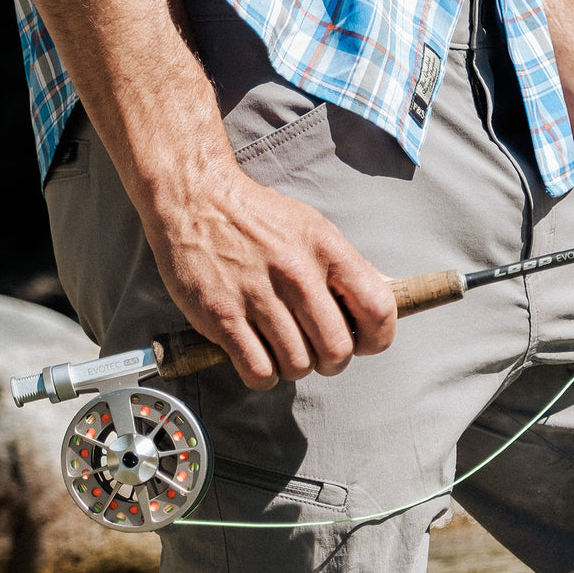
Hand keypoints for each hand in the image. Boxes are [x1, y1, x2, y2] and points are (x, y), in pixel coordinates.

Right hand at [145, 164, 396, 389]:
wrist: (192, 196)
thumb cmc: (257, 219)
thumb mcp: (313, 229)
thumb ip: (346, 269)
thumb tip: (381, 305)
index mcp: (326, 248)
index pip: (377, 310)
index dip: (375, 339)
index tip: (361, 343)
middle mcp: (295, 271)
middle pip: (337, 350)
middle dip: (331, 362)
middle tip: (315, 351)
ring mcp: (257, 294)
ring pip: (298, 366)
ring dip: (293, 367)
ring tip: (280, 347)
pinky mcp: (222, 314)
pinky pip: (259, 371)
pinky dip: (263, 376)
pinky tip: (258, 358)